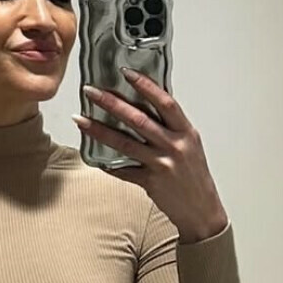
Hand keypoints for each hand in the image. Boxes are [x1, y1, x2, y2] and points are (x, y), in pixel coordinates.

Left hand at [73, 68, 228, 241]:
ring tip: (81, 120)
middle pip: (139, 119)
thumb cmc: (195, 176)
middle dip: (112, 103)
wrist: (201, 209)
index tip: (126, 72)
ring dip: (100, 131)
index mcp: (185, 132)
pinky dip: (108, 165)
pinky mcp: (151, 182)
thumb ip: (171, 126)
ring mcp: (161, 164)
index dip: (145, 85)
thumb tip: (150, 103)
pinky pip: (124, 171)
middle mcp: (174, 146)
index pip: (164, 102)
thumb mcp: (190, 144)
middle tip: (91, 91)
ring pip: (125, 143)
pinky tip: (94, 156)